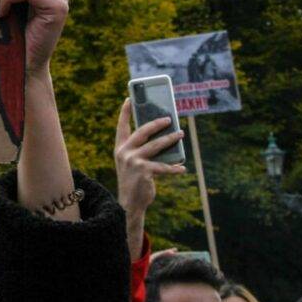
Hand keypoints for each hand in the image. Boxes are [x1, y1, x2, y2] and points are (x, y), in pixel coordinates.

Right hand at [115, 97, 185, 259]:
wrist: (129, 204)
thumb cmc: (134, 181)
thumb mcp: (132, 163)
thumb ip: (141, 150)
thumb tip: (161, 137)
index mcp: (120, 148)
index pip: (121, 126)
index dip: (125, 111)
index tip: (130, 97)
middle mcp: (124, 152)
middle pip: (143, 131)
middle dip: (157, 122)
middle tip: (169, 118)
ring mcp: (133, 161)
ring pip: (156, 145)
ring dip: (170, 139)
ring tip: (180, 134)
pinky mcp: (144, 171)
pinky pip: (163, 167)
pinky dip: (174, 168)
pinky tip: (182, 168)